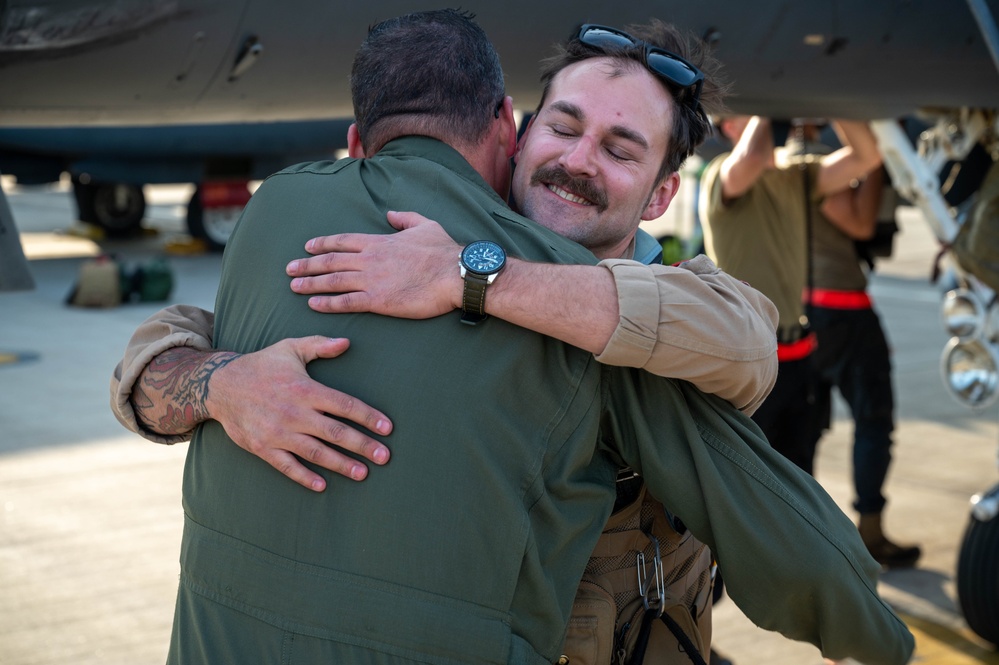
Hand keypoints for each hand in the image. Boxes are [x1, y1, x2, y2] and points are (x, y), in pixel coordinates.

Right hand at [207, 336, 392, 490]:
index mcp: (306, 389)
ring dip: (341, 464)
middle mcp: (294, 413)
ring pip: (316, 453)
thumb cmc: (262, 365)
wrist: (220, 385)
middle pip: (336, 432)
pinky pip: (287, 466)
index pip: (344, 405)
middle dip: (363, 445)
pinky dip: (304, 477)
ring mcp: (278, 432)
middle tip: (384, 457)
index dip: (368, 417)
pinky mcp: (263, 447)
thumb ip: (320, 345)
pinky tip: (322, 485)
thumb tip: (347, 343)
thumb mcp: (290, 348)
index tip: (387, 428)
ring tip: (362, 473)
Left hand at [286, 211, 461, 317]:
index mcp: (379, 242)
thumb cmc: (443, 251)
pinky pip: (346, 302)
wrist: (454, 274)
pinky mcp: (378, 301)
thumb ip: (404, 218)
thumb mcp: (425, 225)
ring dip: (310, 283)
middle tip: (289, 268)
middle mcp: (369, 260)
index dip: (322, 243)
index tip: (307, 247)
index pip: (342, 241)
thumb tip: (391, 214)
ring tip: (293, 286)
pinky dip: (327, 303)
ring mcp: (372, 280)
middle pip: (330, 261)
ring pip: (332, 281)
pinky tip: (313, 303)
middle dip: (307, 264)